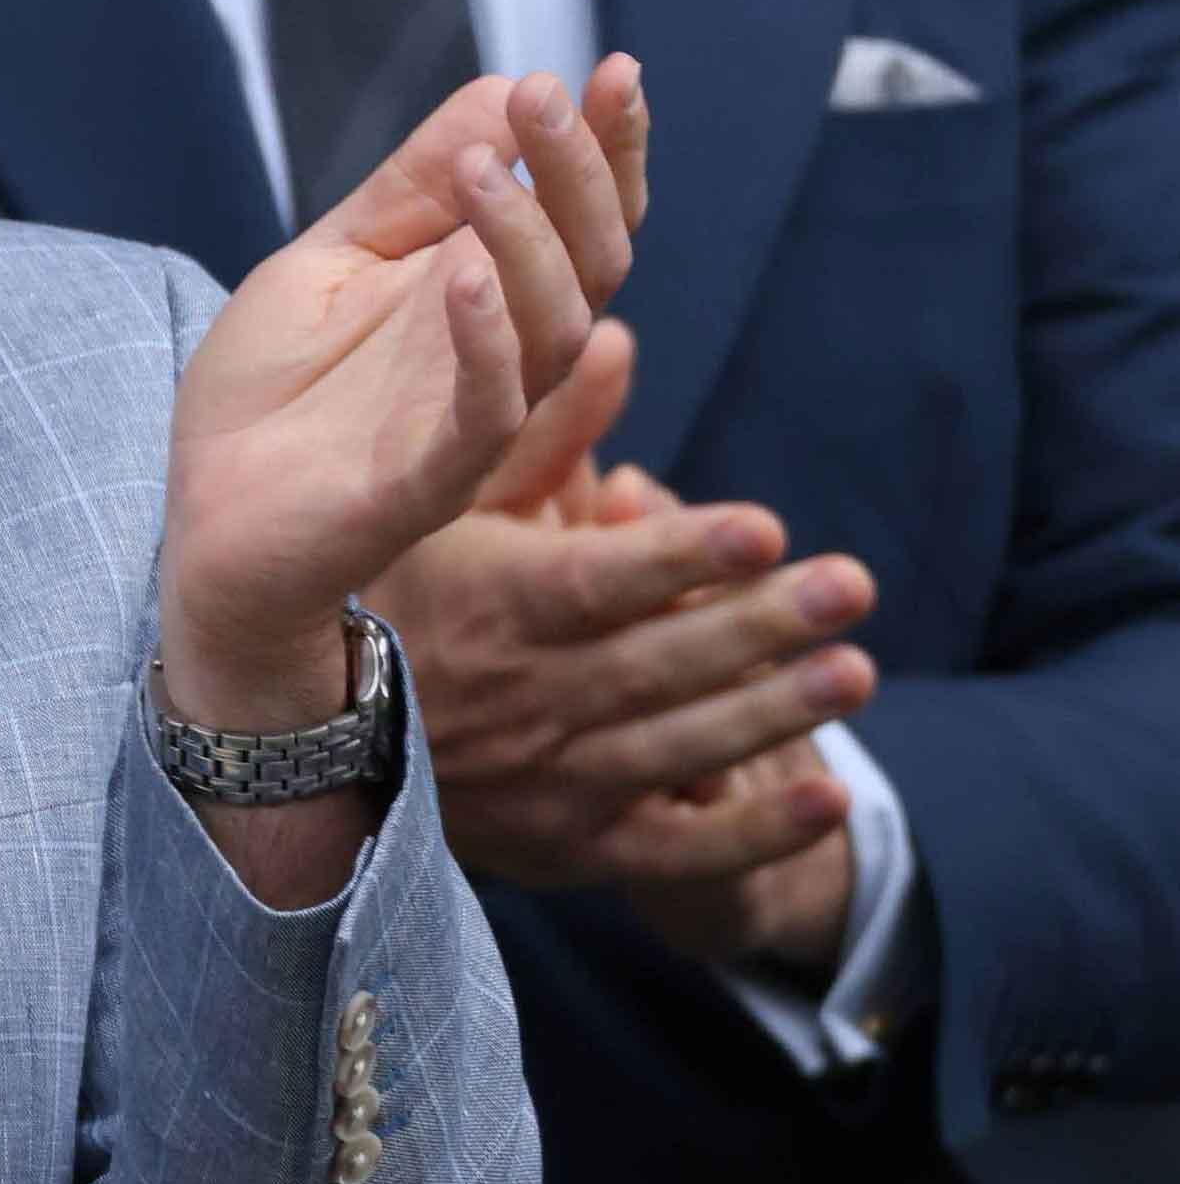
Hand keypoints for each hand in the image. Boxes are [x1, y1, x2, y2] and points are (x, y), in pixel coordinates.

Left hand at [159, 64, 631, 728]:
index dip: (609, 146)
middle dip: (578, 172)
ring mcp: (470, 417)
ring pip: (553, 328)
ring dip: (524, 239)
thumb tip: (502, 85)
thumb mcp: (331, 259)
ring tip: (481, 169)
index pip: (582, 214)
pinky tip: (462, 276)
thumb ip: (410, 186)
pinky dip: (483, 343)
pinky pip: (485, 415)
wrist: (205, 514)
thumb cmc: (269, 392)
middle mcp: (501, 352)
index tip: (612, 69)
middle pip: (593, 259)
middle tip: (544, 97)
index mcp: (487, 294)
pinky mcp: (426, 480)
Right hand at [373, 312, 876, 894]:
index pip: (596, 583)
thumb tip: (615, 334)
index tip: (764, 528)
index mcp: (494, 608)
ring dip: (769, 714)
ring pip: (672, 748)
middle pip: (654, 663)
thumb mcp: (451, 506)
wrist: (325, 739)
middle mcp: (521, 699)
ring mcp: (547, 781)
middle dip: (758, 625)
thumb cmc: (405, 591)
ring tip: (858, 675)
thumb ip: (544, 431)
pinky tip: (824, 798)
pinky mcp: (572, 846)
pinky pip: (670, 849)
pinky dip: (750, 832)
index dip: (680, 557)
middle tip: (853, 585)